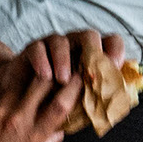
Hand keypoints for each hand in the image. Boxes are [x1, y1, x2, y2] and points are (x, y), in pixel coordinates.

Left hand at [0, 48, 78, 141]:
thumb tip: (60, 130)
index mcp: (33, 137)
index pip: (60, 104)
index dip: (74, 87)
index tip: (81, 77)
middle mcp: (18, 120)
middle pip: (43, 83)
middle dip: (57, 70)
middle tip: (64, 63)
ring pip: (22, 79)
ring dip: (36, 70)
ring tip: (44, 64)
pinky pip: (3, 87)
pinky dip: (14, 80)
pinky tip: (19, 78)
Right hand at [1, 28, 120, 93]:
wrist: (26, 96)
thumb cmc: (59, 97)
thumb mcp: (81, 97)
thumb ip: (97, 94)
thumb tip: (116, 105)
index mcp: (92, 54)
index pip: (111, 41)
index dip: (116, 50)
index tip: (115, 66)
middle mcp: (74, 45)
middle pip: (89, 36)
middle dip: (92, 50)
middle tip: (90, 71)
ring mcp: (52, 45)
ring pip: (61, 41)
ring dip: (64, 59)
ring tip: (63, 80)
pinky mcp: (32, 49)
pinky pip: (37, 48)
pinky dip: (42, 60)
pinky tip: (45, 76)